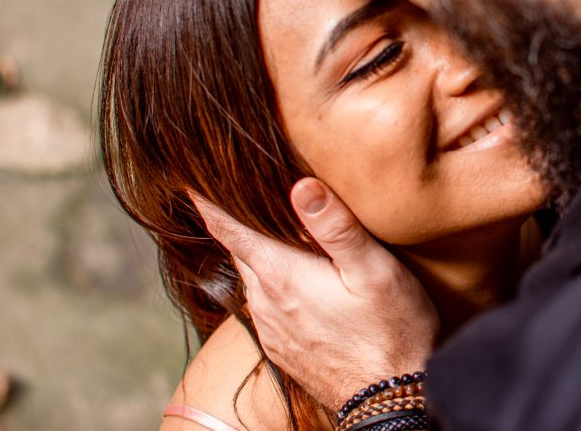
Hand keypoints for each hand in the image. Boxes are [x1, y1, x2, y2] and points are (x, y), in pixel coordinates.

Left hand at [193, 179, 438, 409]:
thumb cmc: (392, 332)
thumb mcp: (374, 271)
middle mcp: (266, 301)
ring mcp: (271, 327)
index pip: (228, 228)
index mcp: (282, 276)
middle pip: (239, 248)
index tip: (189, 176)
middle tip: (234, 188)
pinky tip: (291, 274)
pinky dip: (268, 279)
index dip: (207, 200)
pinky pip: (264, 302)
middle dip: (234, 219)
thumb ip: (336, 227)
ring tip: (267, 225)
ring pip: (251, 276)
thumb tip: (301, 184)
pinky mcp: (283, 346)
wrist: (390, 403)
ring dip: (254, 251)